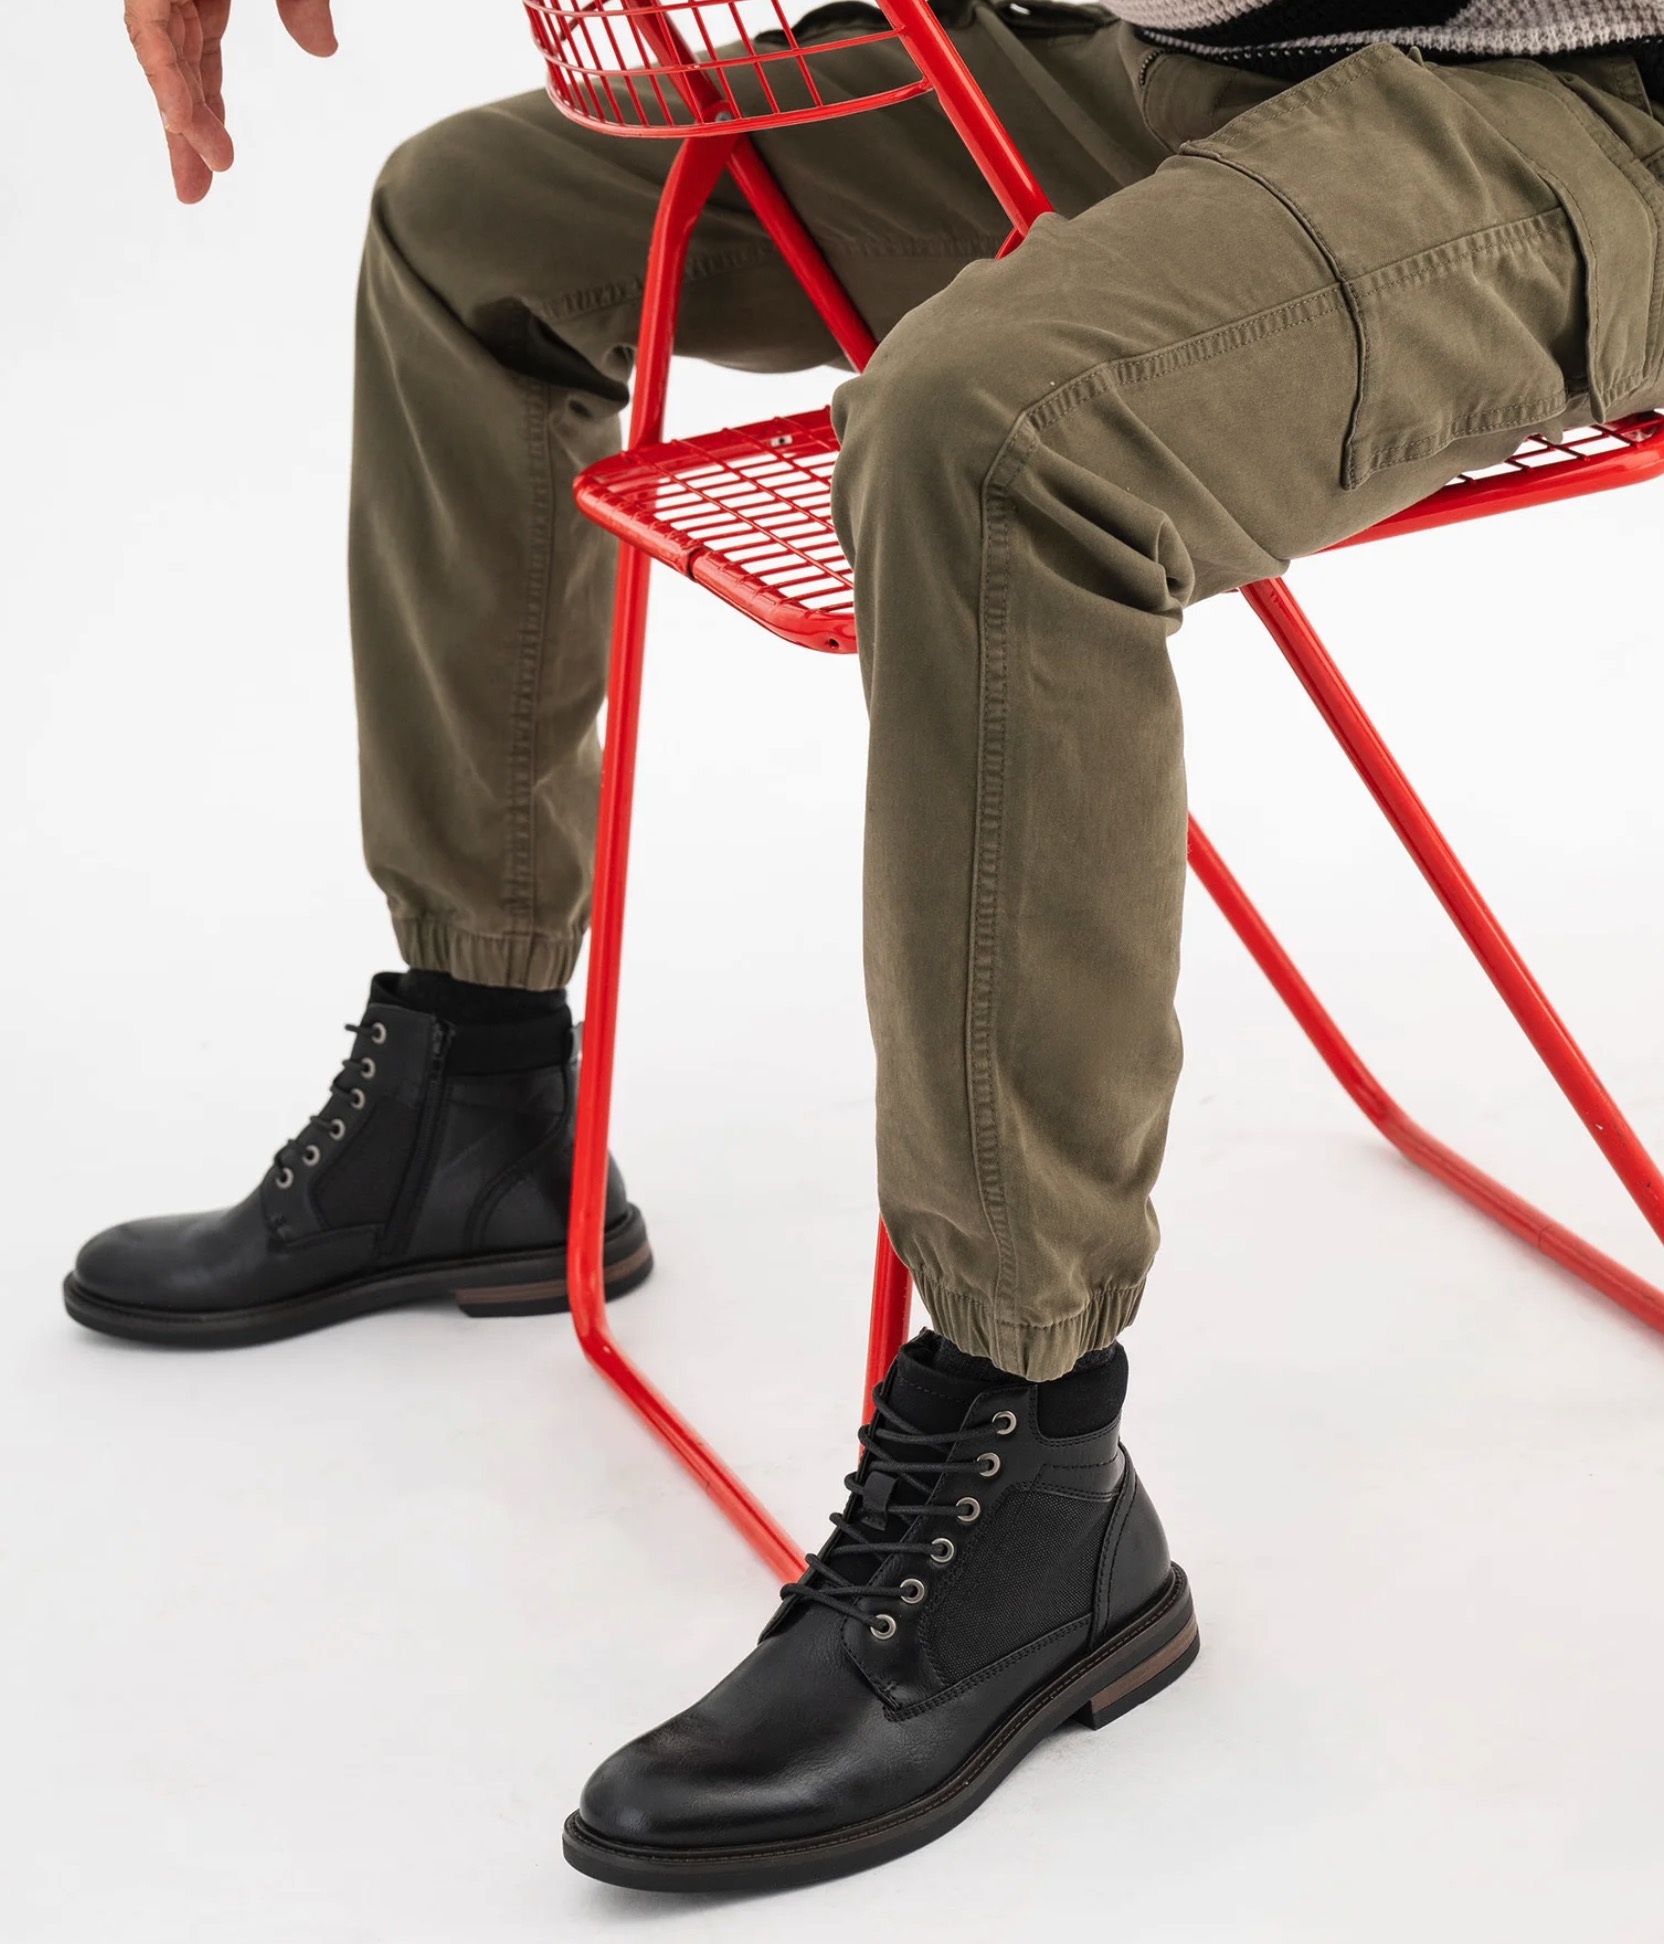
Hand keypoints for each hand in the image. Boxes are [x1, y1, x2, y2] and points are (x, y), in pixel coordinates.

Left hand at [124, 0, 338, 203]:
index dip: (209, 111)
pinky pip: (149, 29)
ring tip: (195, 177)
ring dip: (180, 120)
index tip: (220, 161)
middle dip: (189, 134)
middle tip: (195, 191)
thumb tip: (323, 51)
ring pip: (161, 60)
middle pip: (178, 72)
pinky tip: (178, 122)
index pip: (199, 58)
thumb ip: (306, 4)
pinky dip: (163, 76)